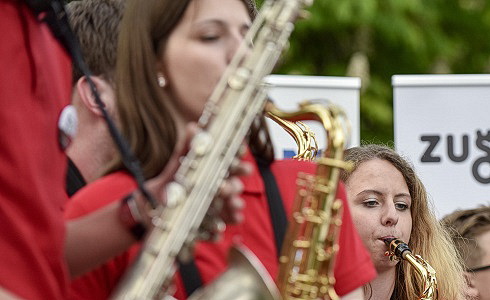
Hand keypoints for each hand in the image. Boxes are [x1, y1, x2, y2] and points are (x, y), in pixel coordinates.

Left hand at [132, 125, 251, 238]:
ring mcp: (214, 210)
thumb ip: (185, 148)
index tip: (241, 152)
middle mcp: (217, 192)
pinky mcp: (206, 228)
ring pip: (229, 208)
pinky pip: (215, 230)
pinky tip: (217, 232)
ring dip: (233, 207)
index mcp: (213, 174)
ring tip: (233, 207)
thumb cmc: (167, 187)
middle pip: (233, 186)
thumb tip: (193, 126)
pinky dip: (217, 232)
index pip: (230, 165)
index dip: (238, 159)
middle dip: (234, 186)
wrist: (148, 212)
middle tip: (226, 187)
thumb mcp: (175, 168)